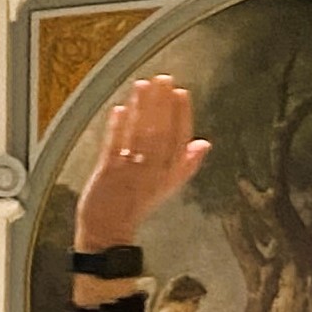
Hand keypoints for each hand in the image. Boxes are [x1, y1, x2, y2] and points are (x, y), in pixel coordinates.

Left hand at [73, 76, 209, 250]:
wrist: (108, 232)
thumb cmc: (137, 206)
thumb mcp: (167, 187)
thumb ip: (186, 164)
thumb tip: (204, 143)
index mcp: (169, 175)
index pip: (180, 139)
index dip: (181, 114)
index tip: (180, 92)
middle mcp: (152, 173)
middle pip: (159, 133)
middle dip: (161, 104)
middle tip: (163, 79)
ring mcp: (129, 173)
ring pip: (138, 136)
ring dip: (140, 109)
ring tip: (142, 85)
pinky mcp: (107, 174)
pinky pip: (114, 147)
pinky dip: (116, 127)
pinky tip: (120, 108)